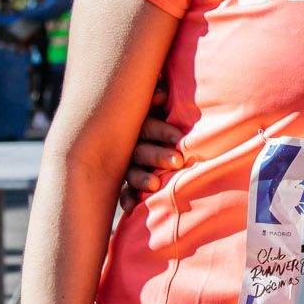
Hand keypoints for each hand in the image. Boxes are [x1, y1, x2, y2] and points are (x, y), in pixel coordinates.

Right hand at [118, 84, 182, 202]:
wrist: (148, 138)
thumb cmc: (166, 119)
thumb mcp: (161, 109)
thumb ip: (158, 100)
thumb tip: (161, 94)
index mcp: (140, 124)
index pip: (148, 127)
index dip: (162, 131)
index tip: (179, 138)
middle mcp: (129, 145)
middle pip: (141, 150)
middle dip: (158, 156)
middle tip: (178, 162)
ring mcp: (125, 165)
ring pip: (131, 172)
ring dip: (142, 178)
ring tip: (155, 186)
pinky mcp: (125, 183)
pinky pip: (124, 192)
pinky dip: (128, 199)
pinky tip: (131, 209)